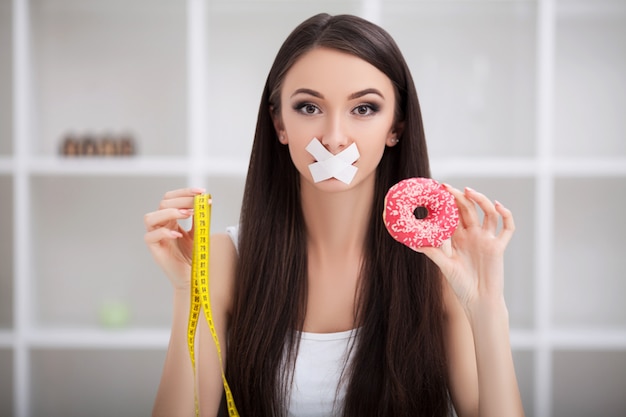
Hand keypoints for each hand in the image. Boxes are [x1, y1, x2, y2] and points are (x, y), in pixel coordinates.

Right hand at [144, 187, 205, 289]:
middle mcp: (161, 224)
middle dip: (182, 200)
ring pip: (150, 217)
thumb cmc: (194, 254)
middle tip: (197, 204)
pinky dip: (164, 232)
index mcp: (170, 218)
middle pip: (163, 203)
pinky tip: (179, 234)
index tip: (201, 191)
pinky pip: (151, 236)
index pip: (172, 197)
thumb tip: (206, 200)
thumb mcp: (199, 232)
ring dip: (170, 212)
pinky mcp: (153, 248)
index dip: (185, 192)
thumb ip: (199, 217)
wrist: (193, 275)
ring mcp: (155, 236)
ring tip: (187, 214)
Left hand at [416, 185, 514, 312]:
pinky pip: (507, 228)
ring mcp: (486, 240)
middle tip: (448, 187)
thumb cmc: (461, 285)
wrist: (478, 301)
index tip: (437, 191)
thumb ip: (433, 253)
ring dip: (480, 200)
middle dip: (459, 197)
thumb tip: (414, 242)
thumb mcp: (444, 266)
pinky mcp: (498, 247)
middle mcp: (473, 235)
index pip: (453, 215)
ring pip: (487, 214)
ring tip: (469, 191)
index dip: (447, 203)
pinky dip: (506, 215)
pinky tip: (498, 205)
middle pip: (468, 210)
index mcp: (458, 238)